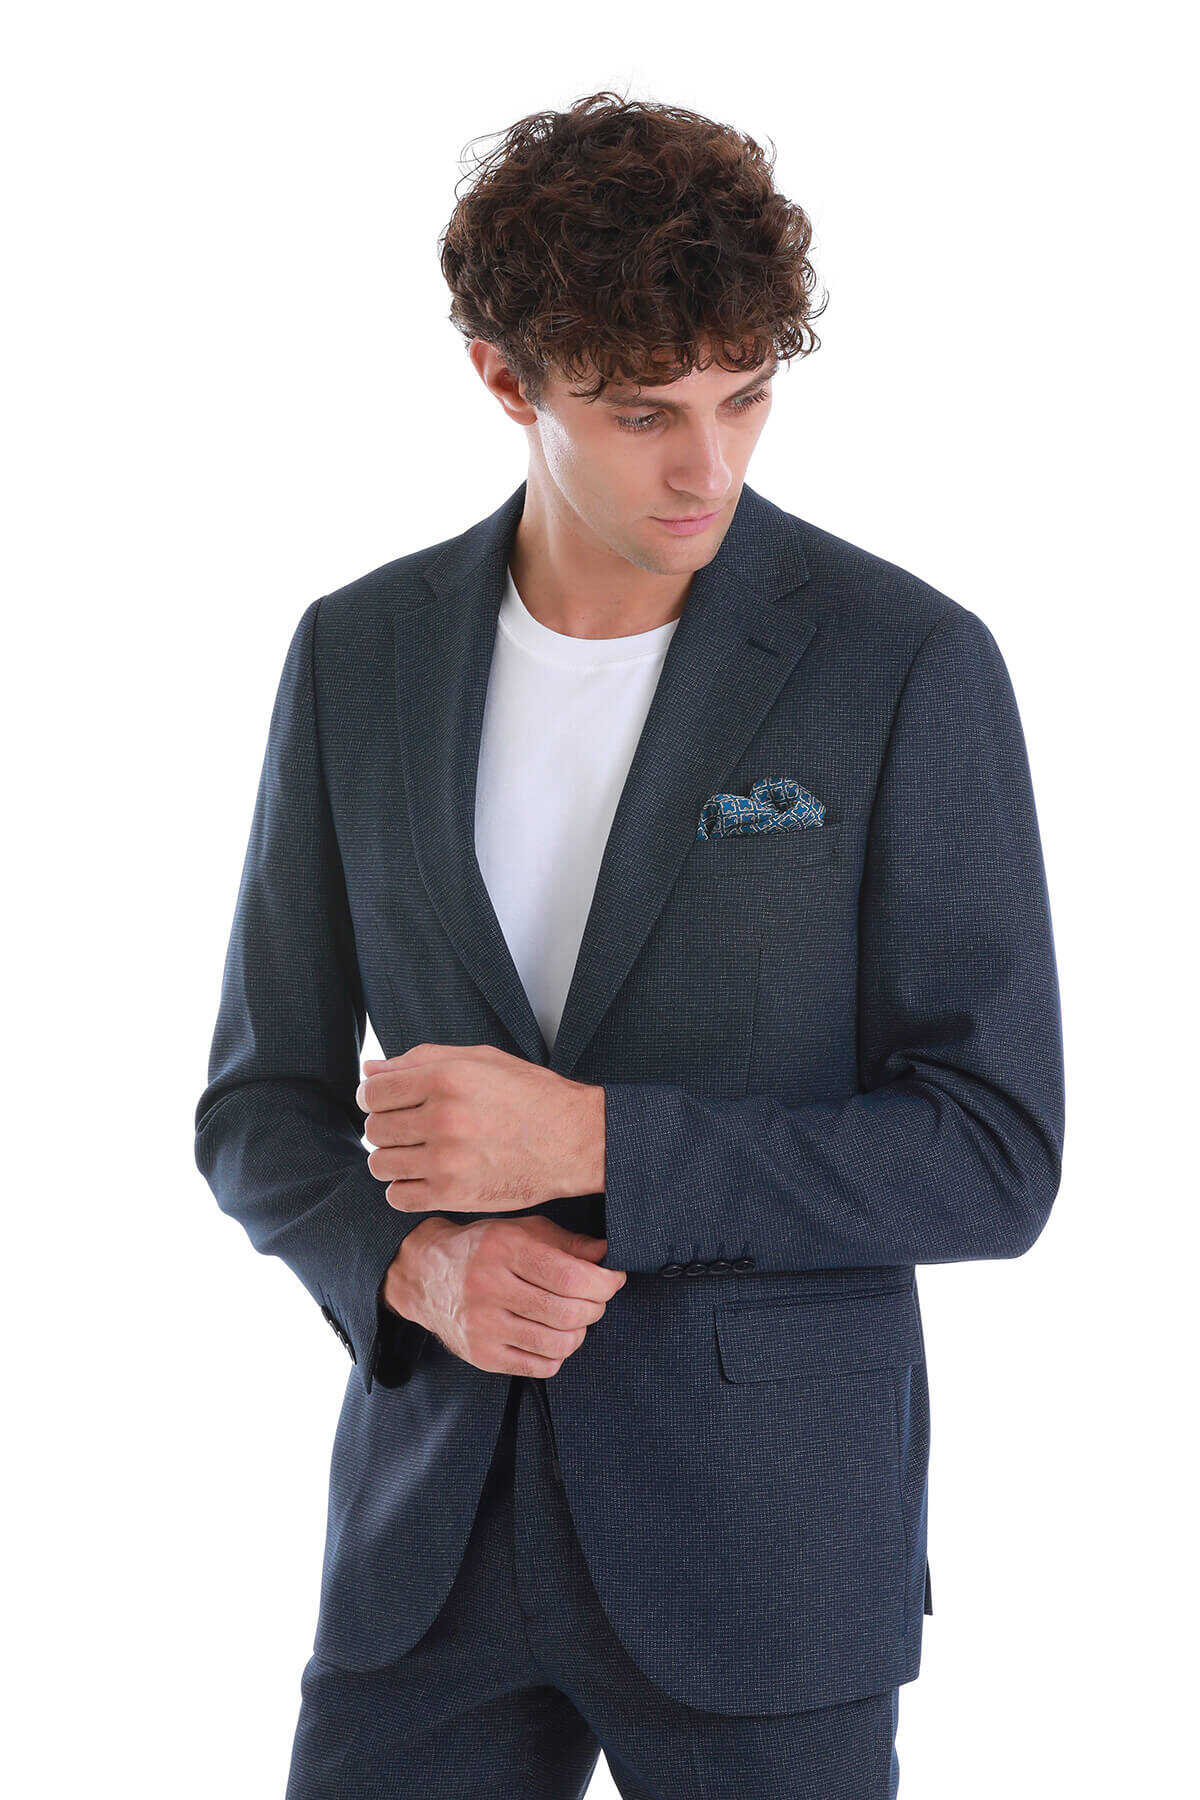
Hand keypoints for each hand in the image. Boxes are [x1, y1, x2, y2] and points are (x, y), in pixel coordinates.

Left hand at [357, 1043, 604, 1213]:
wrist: (574, 1139)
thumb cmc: (528, 1094)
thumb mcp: (478, 1060)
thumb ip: (420, 1060)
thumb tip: (370, 1069)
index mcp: (445, 1078)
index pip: (373, 1091)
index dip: (375, 1096)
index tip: (388, 1102)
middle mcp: (442, 1118)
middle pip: (375, 1128)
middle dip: (387, 1127)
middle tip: (412, 1128)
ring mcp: (447, 1160)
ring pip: (380, 1164)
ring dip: (393, 1158)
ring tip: (419, 1152)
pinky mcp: (454, 1195)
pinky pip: (398, 1196)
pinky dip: (404, 1188)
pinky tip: (426, 1176)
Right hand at [382, 1214, 626, 1376]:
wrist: (425, 1275)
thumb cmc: (483, 1248)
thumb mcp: (522, 1230)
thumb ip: (568, 1243)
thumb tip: (607, 1256)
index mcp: (504, 1249)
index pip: (570, 1275)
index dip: (604, 1282)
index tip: (613, 1279)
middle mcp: (488, 1287)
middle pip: (567, 1312)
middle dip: (595, 1307)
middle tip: (596, 1299)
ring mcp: (482, 1326)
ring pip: (557, 1344)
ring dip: (579, 1332)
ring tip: (574, 1318)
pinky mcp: (480, 1355)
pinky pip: (539, 1367)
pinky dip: (558, 1354)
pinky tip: (552, 1335)